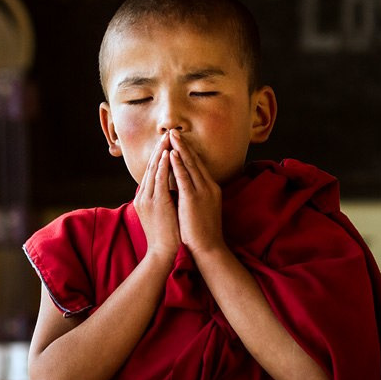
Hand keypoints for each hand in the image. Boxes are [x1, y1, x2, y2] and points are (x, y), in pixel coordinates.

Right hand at [132, 131, 180, 264]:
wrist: (164, 253)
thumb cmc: (166, 236)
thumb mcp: (160, 214)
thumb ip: (161, 200)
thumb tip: (169, 189)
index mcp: (144, 197)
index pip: (152, 172)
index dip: (159, 157)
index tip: (166, 144)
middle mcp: (143, 195)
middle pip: (151, 167)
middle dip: (159, 150)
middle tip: (167, 134)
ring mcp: (148, 198)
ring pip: (154, 170)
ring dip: (161, 152)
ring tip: (167, 138)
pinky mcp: (156, 202)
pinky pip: (159, 179)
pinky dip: (163, 165)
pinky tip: (167, 154)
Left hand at [169, 130, 226, 254]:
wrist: (208, 248)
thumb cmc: (202, 232)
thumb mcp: (201, 209)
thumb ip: (195, 196)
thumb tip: (184, 188)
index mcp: (210, 189)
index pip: (197, 165)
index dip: (187, 152)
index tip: (178, 140)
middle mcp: (209, 187)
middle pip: (194, 161)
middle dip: (183, 145)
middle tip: (173, 131)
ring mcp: (202, 192)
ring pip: (190, 165)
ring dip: (179, 149)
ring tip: (171, 136)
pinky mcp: (193, 199)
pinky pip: (184, 177)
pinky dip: (177, 164)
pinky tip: (170, 154)